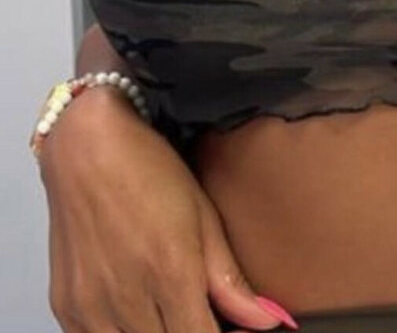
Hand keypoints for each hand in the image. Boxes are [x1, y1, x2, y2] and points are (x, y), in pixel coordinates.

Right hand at [40, 88, 296, 332]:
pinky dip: (122, 332)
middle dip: (190, 332)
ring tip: (171, 310)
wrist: (84, 145)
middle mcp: (127, 297)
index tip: (229, 326)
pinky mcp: (65, 306)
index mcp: (170, 273)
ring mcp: (90, 305)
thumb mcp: (201, 213)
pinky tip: (137, 307)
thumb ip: (229, 278)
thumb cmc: (148, 169)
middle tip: (203, 313)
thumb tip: (268, 321)